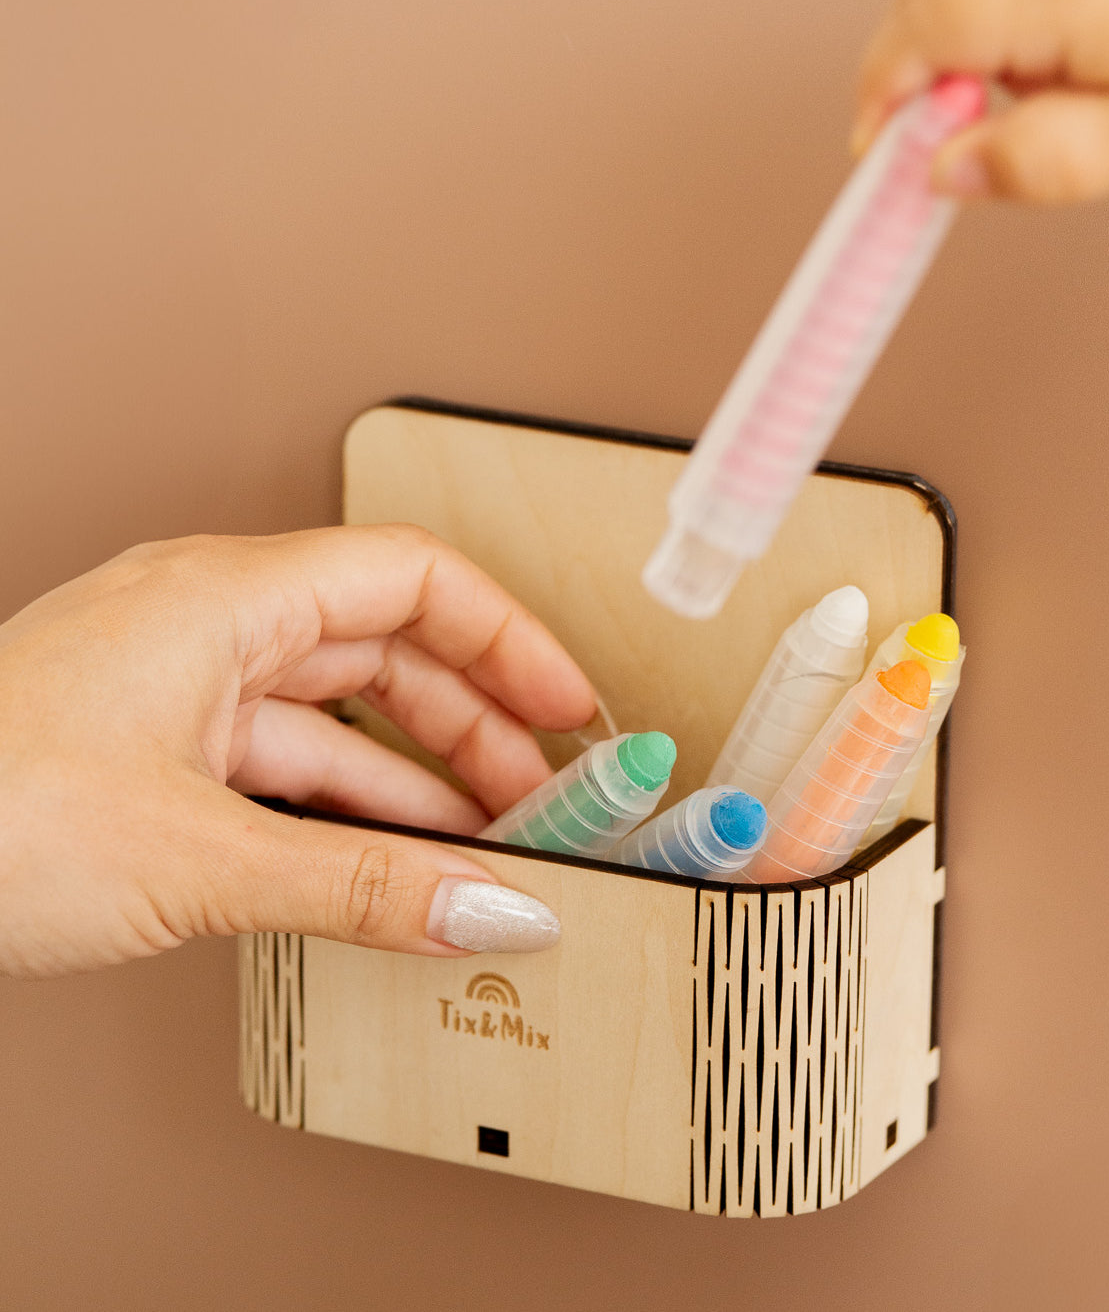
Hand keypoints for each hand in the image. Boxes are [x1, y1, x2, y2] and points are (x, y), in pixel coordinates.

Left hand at [0, 526, 596, 976]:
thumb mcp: (201, 854)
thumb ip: (366, 887)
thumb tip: (493, 908)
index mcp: (224, 596)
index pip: (413, 577)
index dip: (510, 636)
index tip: (573, 703)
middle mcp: (208, 625)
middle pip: (390, 647)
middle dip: (479, 721)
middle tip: (545, 796)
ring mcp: (180, 691)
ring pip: (341, 715)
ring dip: (422, 779)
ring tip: (489, 843)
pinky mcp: (158, 755)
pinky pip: (288, 768)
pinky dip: (353, 814)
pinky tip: (397, 863)